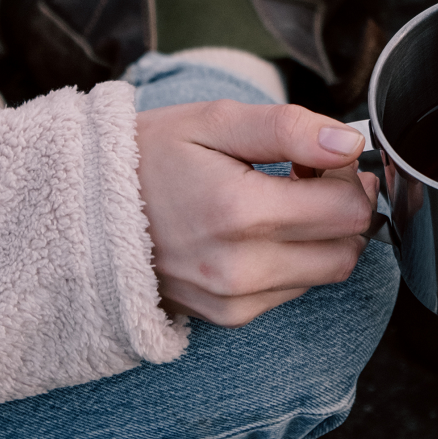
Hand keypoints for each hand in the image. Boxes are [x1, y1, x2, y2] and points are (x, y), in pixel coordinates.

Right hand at [135, 100, 379, 327]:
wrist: (86, 209)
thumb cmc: (149, 157)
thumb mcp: (215, 121)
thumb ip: (288, 128)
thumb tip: (350, 143)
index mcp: (240, 212)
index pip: (349, 210)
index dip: (351, 177)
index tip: (322, 157)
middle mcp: (242, 268)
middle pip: (348, 247)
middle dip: (343, 207)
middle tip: (308, 176)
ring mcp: (235, 299)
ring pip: (327, 271)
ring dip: (321, 235)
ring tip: (276, 200)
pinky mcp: (230, 316)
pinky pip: (295, 290)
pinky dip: (295, 259)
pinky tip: (258, 230)